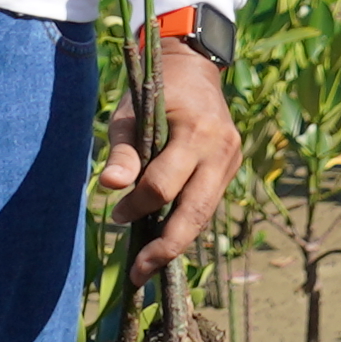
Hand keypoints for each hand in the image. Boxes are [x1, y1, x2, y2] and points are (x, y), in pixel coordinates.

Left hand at [102, 37, 237, 270]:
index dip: (136, 206)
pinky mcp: (231, 168)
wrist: (195, 68)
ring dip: (177, 241)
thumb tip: (108, 188)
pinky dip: (186, 222)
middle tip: (138, 273)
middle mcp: (221, 150)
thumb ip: (122, 151)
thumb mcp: (130, 113)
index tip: (115, 214)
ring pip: (205, 215)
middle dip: (166, 248)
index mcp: (196, 132)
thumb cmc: (154, 90)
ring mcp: (231, 161)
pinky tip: (165, 238)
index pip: (163, 186)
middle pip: (195, 213)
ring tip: (148, 265)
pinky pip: (207, 204)